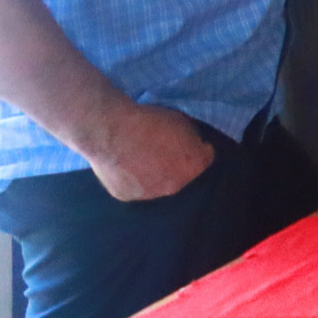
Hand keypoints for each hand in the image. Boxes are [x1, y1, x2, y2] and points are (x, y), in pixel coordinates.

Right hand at [89, 103, 212, 201]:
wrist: (111, 133)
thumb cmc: (149, 122)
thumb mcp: (182, 121)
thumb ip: (191, 136)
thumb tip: (192, 142)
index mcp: (194, 166)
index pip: (206, 158)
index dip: (199, 147)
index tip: (191, 141)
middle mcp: (175, 186)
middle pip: (181, 174)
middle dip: (176, 163)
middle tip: (162, 149)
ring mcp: (150, 194)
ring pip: (157, 183)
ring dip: (154, 173)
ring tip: (141, 156)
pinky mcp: (126, 196)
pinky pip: (134, 186)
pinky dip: (132, 178)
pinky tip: (125, 164)